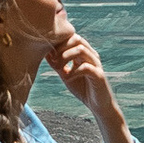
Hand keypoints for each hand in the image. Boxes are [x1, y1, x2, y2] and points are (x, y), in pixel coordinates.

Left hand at [45, 22, 129, 142]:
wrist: (98, 105)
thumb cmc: (82, 88)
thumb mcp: (66, 74)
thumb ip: (58, 64)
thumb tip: (45, 53)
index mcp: (84, 53)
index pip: (71, 37)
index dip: (58, 42)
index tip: (48, 54)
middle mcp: (91, 55)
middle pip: (76, 39)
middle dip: (61, 47)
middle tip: (53, 59)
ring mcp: (96, 64)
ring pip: (81, 50)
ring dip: (66, 57)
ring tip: (58, 68)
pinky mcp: (99, 75)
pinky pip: (86, 67)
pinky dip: (73, 71)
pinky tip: (67, 78)